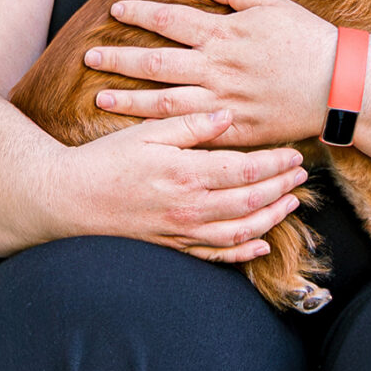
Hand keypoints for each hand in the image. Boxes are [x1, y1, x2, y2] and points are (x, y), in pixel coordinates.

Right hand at [53, 108, 307, 264]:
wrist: (69, 199)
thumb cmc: (105, 160)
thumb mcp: (146, 132)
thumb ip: (190, 125)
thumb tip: (228, 115)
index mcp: (185, 173)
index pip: (245, 170)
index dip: (275, 163)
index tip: (294, 154)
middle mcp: (188, 208)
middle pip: (251, 201)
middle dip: (282, 188)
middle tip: (302, 176)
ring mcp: (182, 232)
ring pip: (241, 232)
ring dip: (271, 218)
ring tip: (290, 203)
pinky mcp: (173, 247)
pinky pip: (216, 256)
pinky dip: (244, 252)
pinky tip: (261, 244)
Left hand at [84, 0, 335, 147]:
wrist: (340, 84)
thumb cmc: (307, 40)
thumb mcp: (272, 4)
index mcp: (225, 34)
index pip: (170, 21)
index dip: (139, 15)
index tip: (115, 10)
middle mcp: (218, 68)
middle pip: (156, 63)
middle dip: (119, 59)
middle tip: (88, 56)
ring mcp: (224, 102)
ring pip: (165, 102)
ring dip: (129, 99)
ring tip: (100, 96)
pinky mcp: (236, 130)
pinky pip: (192, 131)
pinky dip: (164, 131)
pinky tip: (141, 130)